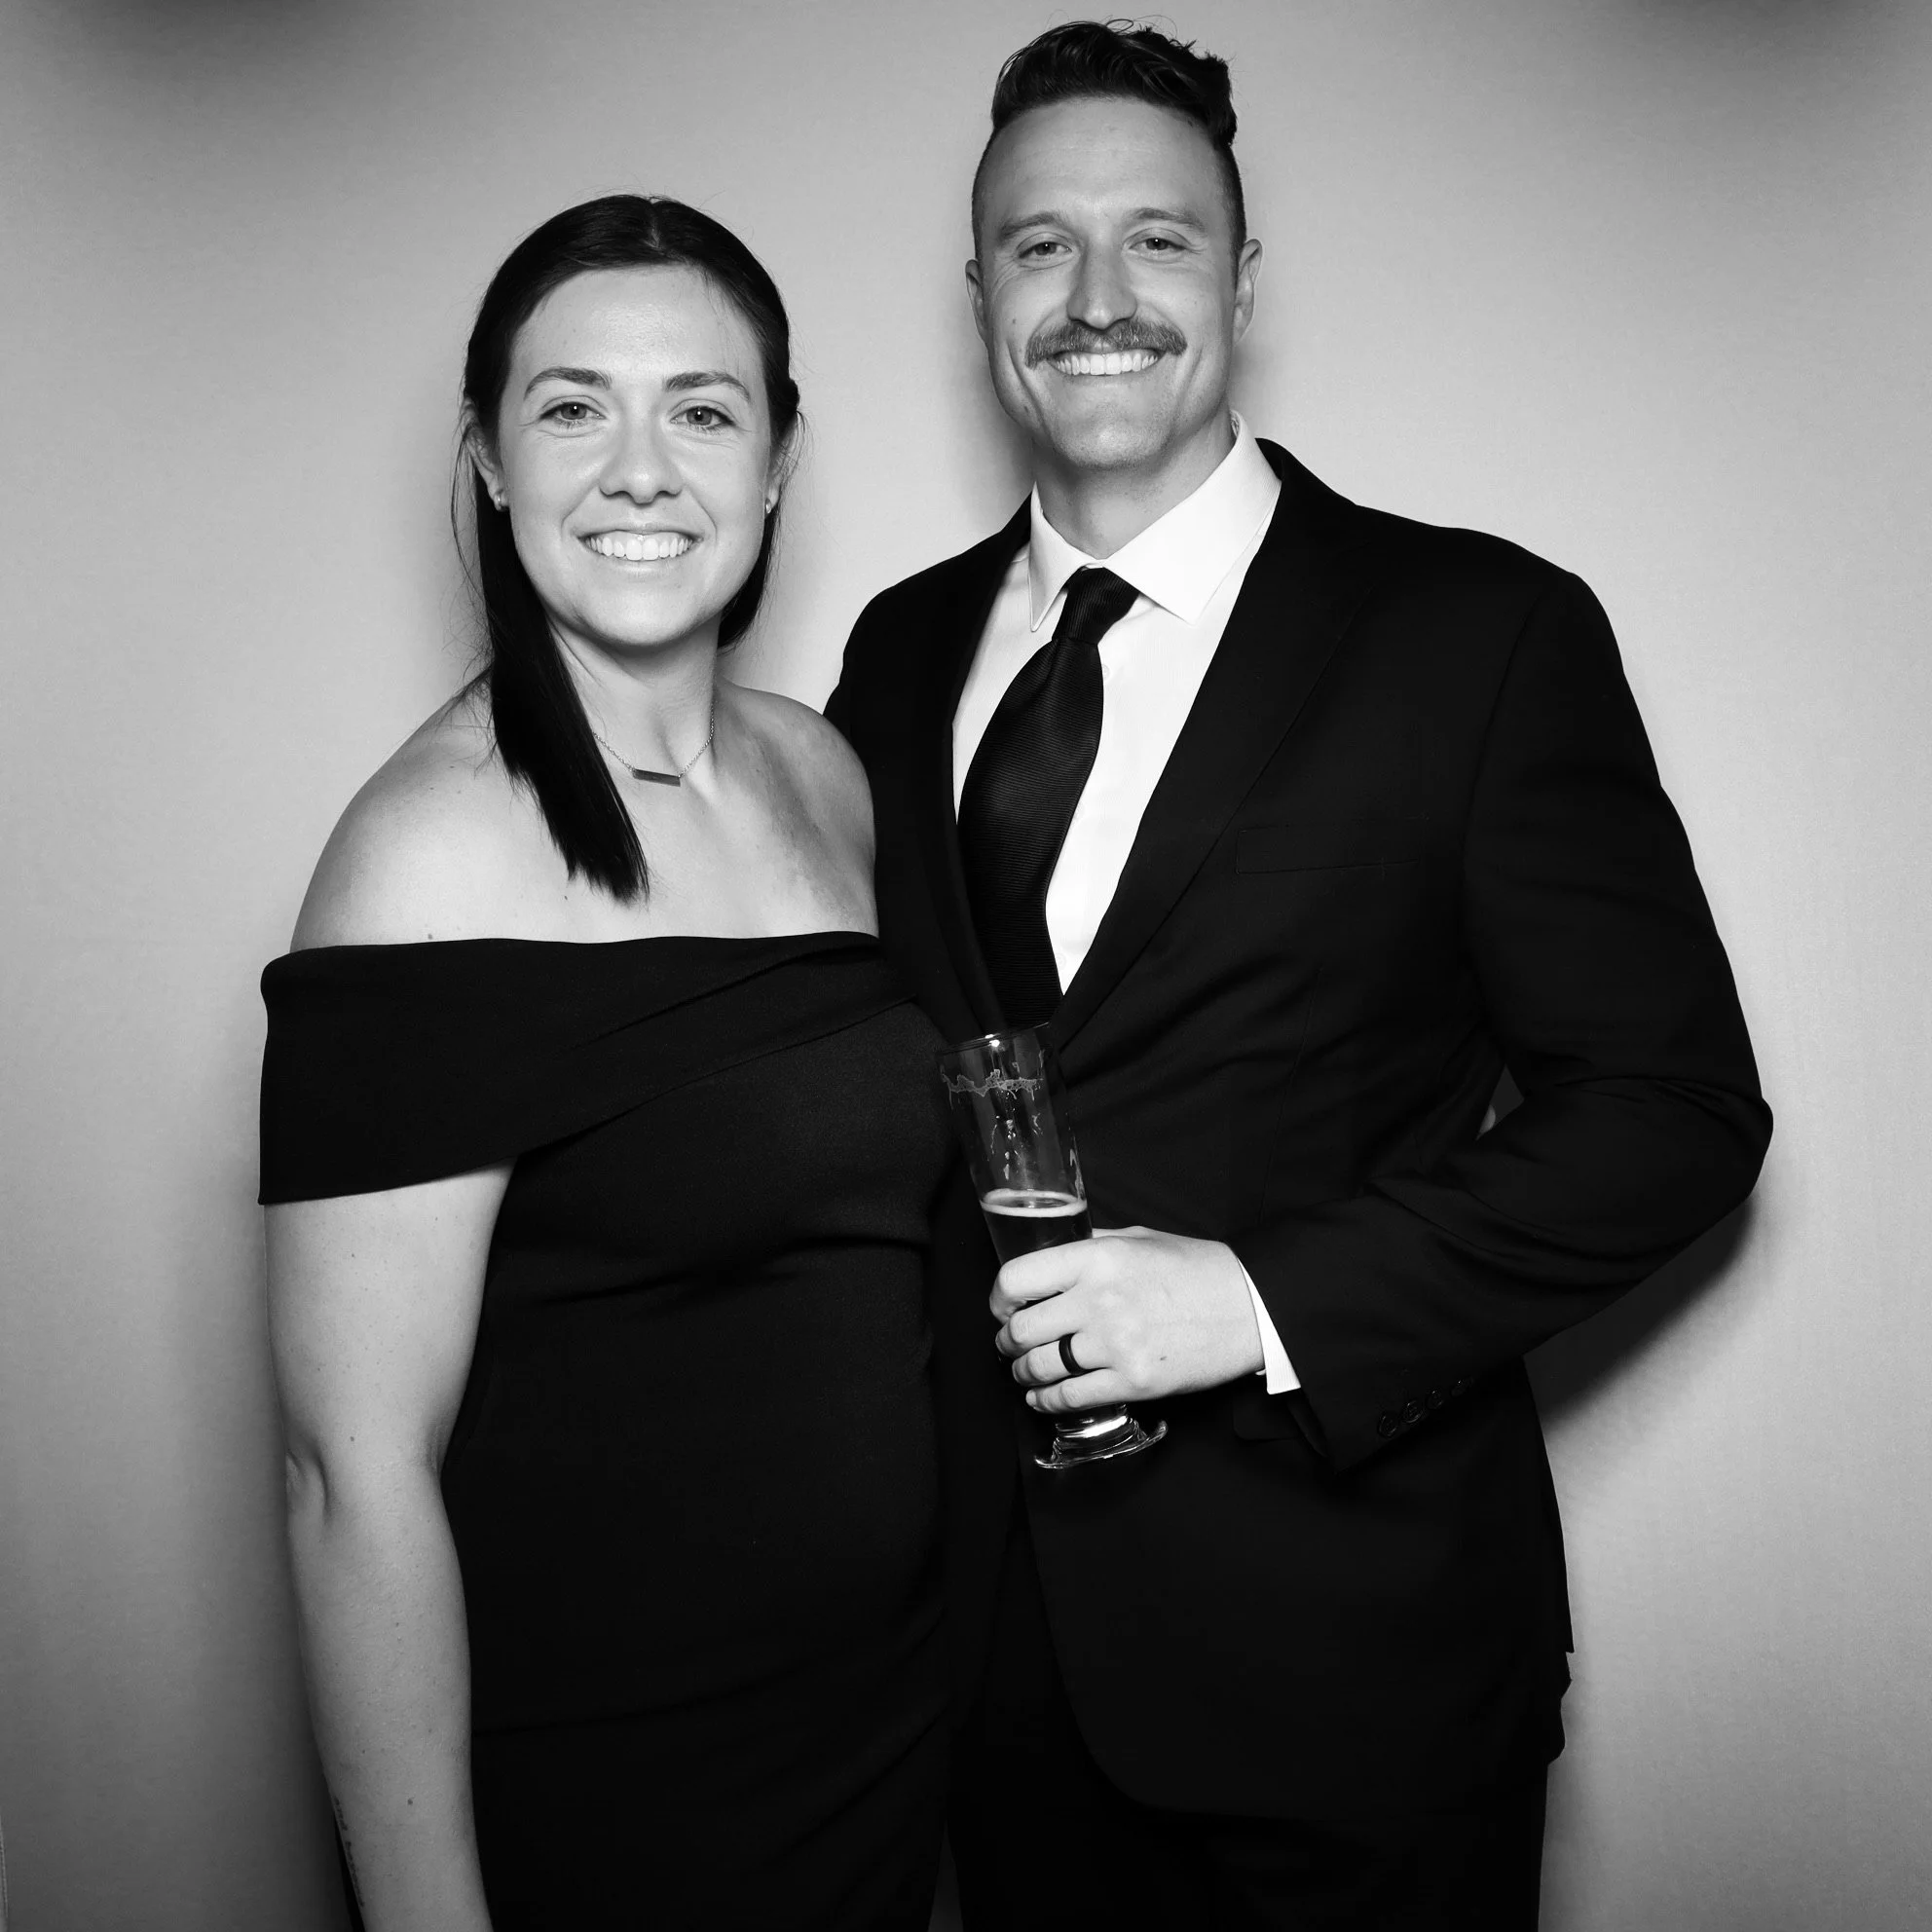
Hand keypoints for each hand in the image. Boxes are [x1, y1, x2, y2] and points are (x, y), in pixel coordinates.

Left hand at [991, 1227, 1262, 1412]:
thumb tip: (1047, 1258)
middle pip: (1021, 1330)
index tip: (1001, 1307)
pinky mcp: (1132, 1383)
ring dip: (1022, 1373)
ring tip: (1024, 1370)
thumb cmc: (1195, 1268)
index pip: (1016, 1280)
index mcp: (1096, 1258)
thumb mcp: (1136, 1239)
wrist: (1249, 1307)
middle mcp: (1098, 1301)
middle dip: (1006, 1341)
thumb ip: (1088, 1247)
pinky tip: (1042, 1396)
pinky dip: (1046, 1401)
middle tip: (1009, 1343)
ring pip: (1039, 1368)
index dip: (998, 1298)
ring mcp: (1115, 1345)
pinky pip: (1069, 1399)